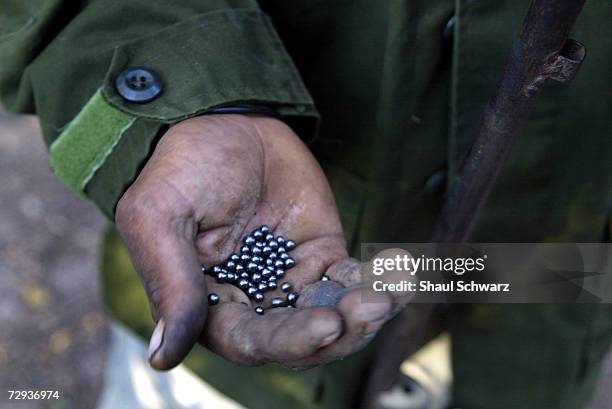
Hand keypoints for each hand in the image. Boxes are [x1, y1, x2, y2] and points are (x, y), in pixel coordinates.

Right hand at [116, 114, 406, 369]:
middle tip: (372, 307)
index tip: (326, 324)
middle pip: (301, 340)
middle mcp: (253, 301)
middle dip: (340, 331)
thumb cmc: (181, 168)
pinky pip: (353, 281)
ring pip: (333, 317)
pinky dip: (380, 282)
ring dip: (366, 313)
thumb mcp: (159, 218)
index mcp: (209, 305)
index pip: (251, 342)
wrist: (223, 121)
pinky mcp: (322, 254)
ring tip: (391, 291)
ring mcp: (291, 278)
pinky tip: (399, 269)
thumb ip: (171, 284)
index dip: (290, 342)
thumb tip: (163, 357)